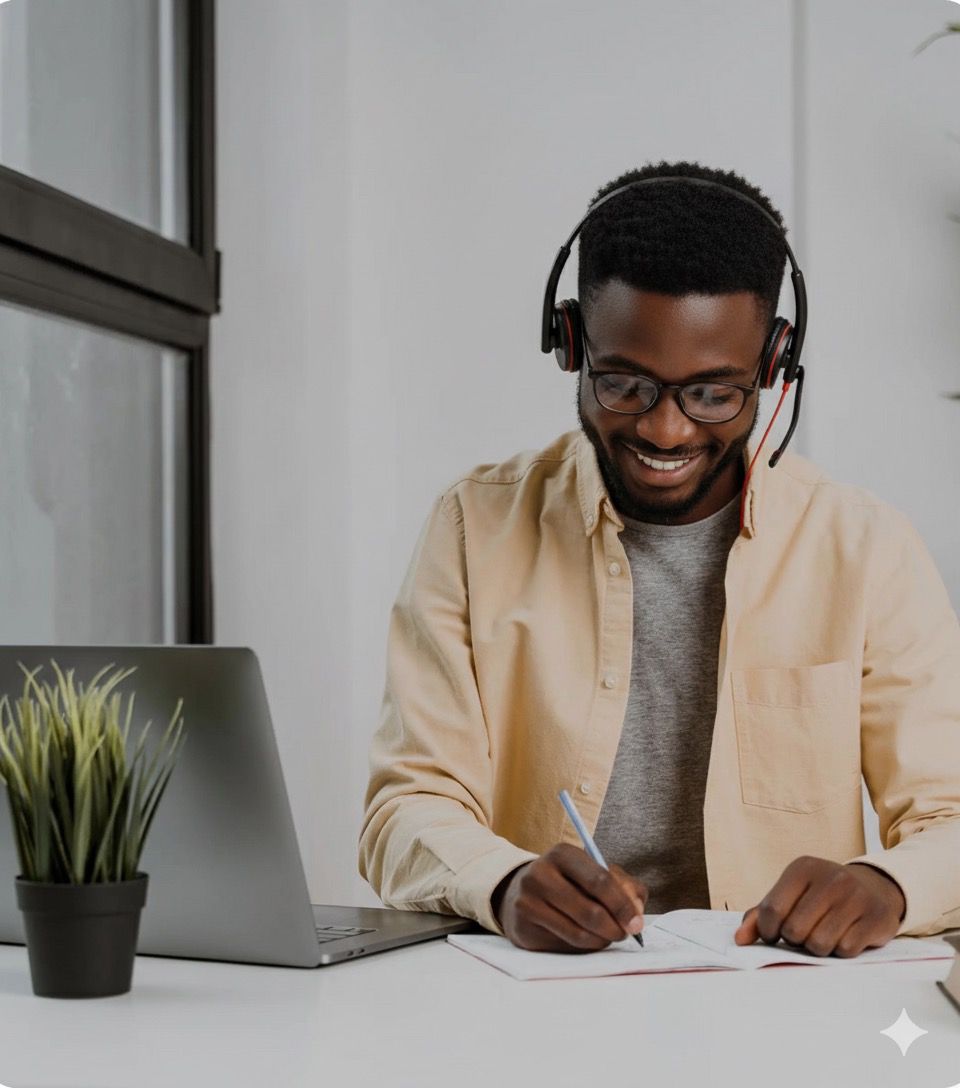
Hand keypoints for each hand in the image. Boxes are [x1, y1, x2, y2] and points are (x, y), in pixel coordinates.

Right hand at [491, 843, 647, 951]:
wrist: (523, 892)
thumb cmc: (569, 882)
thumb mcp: (593, 871)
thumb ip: (623, 886)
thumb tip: (636, 912)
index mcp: (562, 854)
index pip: (600, 880)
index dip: (623, 905)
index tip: (637, 922)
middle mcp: (540, 874)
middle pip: (590, 911)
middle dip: (615, 928)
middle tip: (625, 934)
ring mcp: (528, 902)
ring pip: (578, 933)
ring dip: (601, 940)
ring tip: (607, 936)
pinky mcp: (523, 928)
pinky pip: (564, 946)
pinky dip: (583, 947)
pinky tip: (586, 938)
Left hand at [733, 856, 905, 957]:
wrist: (874, 888)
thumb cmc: (822, 895)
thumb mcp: (791, 894)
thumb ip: (762, 914)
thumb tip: (740, 939)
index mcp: (802, 868)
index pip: (772, 910)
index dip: (767, 931)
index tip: (774, 934)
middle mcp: (830, 878)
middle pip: (795, 930)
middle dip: (795, 940)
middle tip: (803, 933)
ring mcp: (855, 897)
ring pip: (819, 944)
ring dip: (817, 948)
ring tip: (823, 934)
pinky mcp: (876, 918)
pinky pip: (846, 950)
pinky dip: (841, 951)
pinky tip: (845, 936)